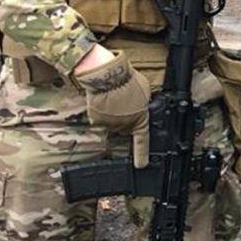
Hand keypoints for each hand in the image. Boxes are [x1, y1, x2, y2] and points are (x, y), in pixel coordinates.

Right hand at [73, 48, 150, 166]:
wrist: (107, 74)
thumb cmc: (127, 80)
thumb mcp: (144, 91)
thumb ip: (143, 102)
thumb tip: (141, 104)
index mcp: (140, 119)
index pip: (142, 140)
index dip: (141, 154)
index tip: (140, 165)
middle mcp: (125, 126)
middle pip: (124, 129)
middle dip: (124, 120)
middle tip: (122, 104)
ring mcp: (109, 124)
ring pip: (111, 124)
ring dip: (112, 115)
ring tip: (113, 98)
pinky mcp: (96, 120)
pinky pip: (98, 119)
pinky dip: (100, 112)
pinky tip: (103, 100)